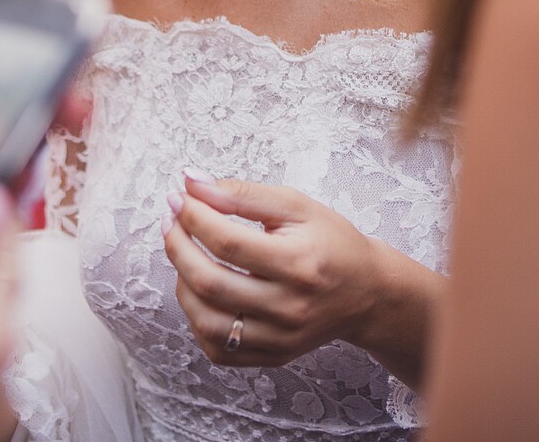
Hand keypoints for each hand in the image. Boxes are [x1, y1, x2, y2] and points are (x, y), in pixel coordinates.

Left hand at [163, 172, 435, 379]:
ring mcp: (280, 338)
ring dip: (182, 284)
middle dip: (177, 248)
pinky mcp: (273, 356)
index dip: (192, 216)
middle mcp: (289, 307)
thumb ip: (242, 192)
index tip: (177, 197)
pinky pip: (218, 349)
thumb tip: (190, 181)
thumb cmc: (330, 241)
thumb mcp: (295, 205)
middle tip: (171, 221)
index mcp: (298, 263)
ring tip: (184, 255)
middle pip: (211, 284)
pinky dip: (197, 320)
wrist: (367, 293)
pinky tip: (200, 291)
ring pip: (208, 323)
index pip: (227, 242)